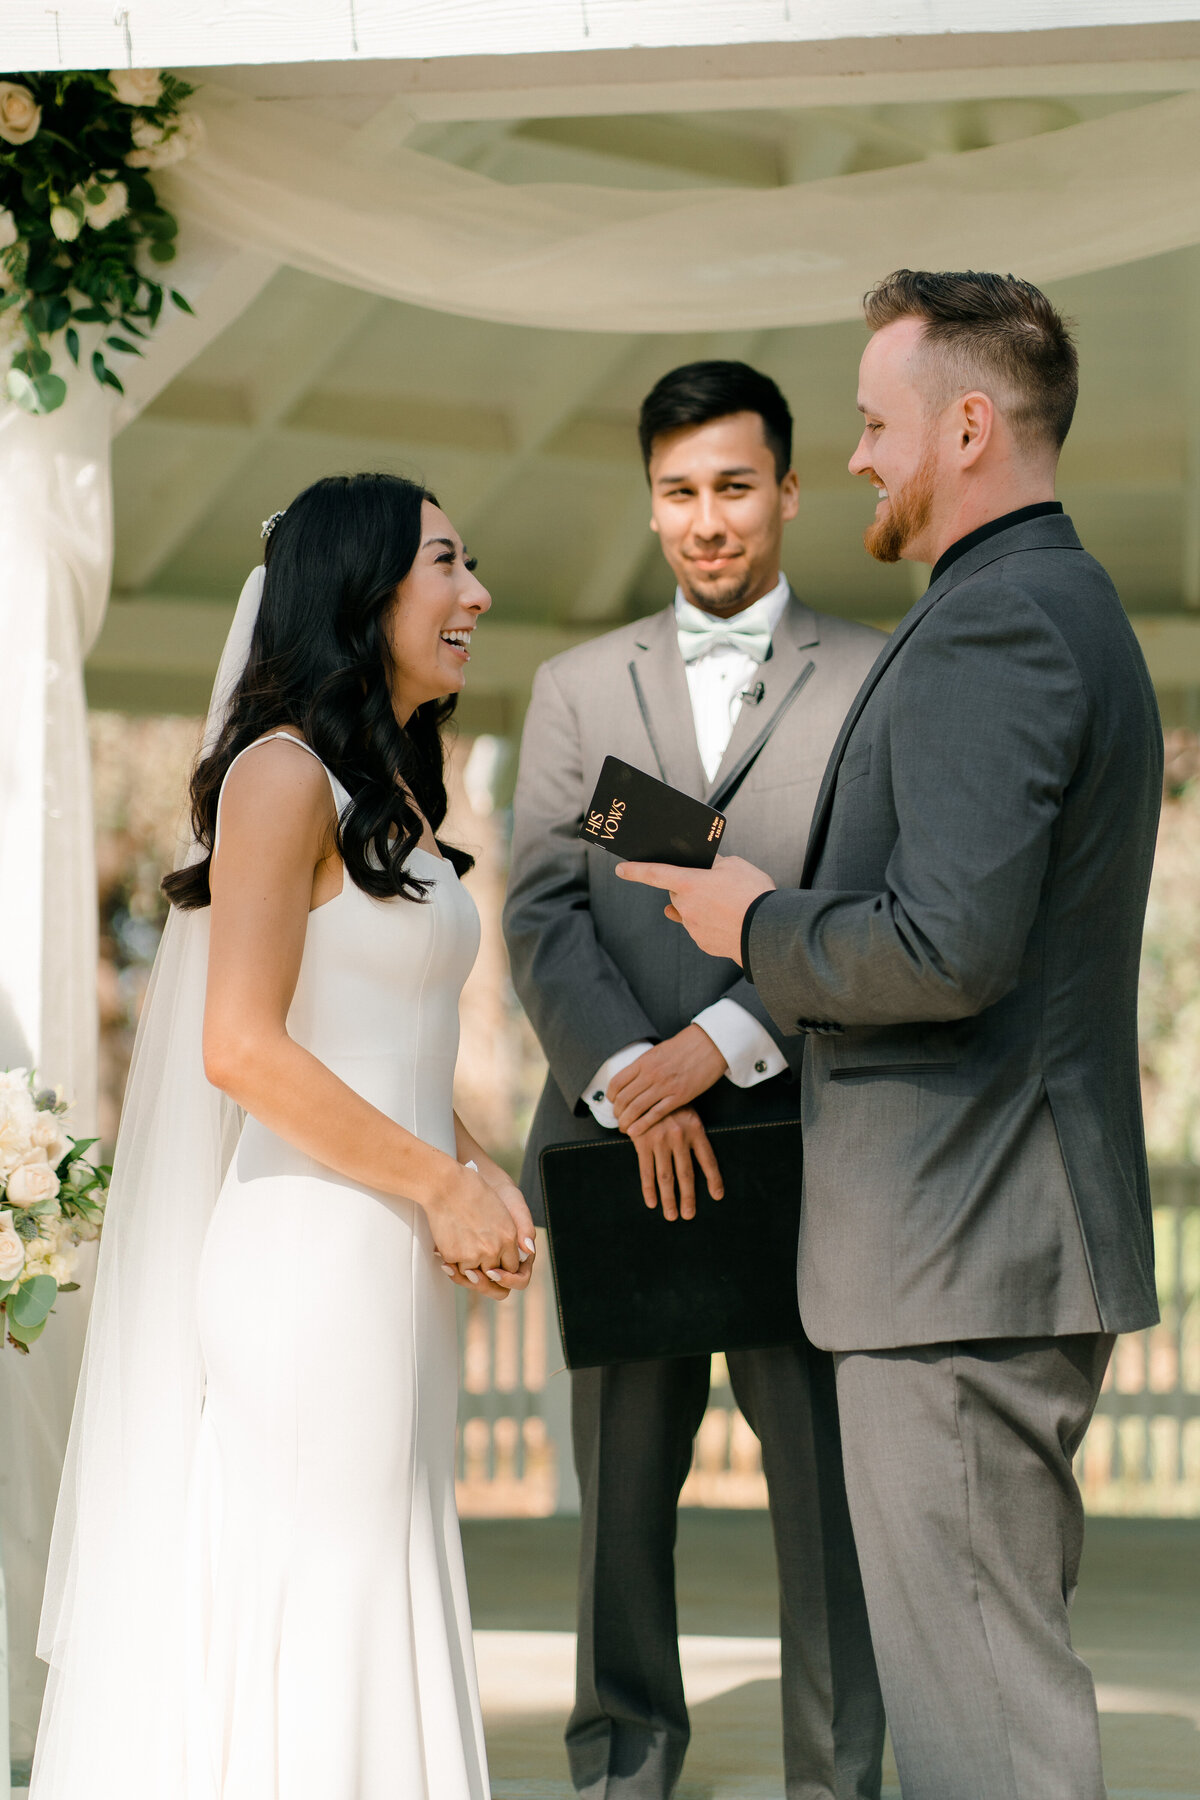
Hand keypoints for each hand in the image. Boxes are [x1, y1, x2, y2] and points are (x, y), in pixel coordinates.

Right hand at [435, 1165, 536, 1301]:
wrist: (447, 1186)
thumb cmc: (472, 1192)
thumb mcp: (501, 1211)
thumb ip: (512, 1235)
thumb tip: (526, 1253)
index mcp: (509, 1237)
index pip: (512, 1267)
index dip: (503, 1269)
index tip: (494, 1266)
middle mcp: (494, 1249)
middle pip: (494, 1277)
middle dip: (487, 1277)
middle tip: (477, 1272)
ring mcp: (473, 1254)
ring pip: (473, 1276)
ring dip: (467, 1268)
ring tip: (461, 1254)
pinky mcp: (454, 1256)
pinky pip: (455, 1270)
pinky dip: (451, 1264)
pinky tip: (447, 1252)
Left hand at [610, 1024, 726, 1135]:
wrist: (709, 1044)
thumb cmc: (686, 1046)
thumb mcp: (658, 1051)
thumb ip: (645, 1064)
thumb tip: (632, 1077)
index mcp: (644, 1061)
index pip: (617, 1082)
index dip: (610, 1096)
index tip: (612, 1102)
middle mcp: (651, 1074)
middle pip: (624, 1098)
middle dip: (617, 1112)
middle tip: (617, 1118)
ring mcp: (665, 1086)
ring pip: (636, 1108)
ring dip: (626, 1121)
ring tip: (624, 1127)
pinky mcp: (679, 1096)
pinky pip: (655, 1114)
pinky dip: (642, 1125)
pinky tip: (634, 1132)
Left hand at [615, 854, 775, 961]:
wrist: (767, 932)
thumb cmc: (753, 895)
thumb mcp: (736, 866)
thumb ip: (715, 864)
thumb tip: (708, 867)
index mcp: (689, 883)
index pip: (654, 874)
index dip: (635, 870)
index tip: (621, 869)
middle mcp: (685, 907)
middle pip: (678, 893)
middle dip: (690, 887)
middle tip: (716, 886)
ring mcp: (693, 927)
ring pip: (689, 912)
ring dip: (702, 906)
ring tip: (729, 905)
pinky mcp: (703, 943)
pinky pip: (701, 928)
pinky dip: (711, 923)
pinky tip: (730, 920)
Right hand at [632, 1106, 723, 1220]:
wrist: (646, 1085)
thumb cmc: (671, 1101)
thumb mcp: (689, 1111)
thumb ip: (693, 1133)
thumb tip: (700, 1158)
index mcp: (695, 1129)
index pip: (707, 1159)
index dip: (713, 1179)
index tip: (717, 1195)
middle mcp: (679, 1137)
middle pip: (686, 1174)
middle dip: (687, 1197)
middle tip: (688, 1215)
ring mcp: (660, 1140)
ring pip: (666, 1176)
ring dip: (669, 1198)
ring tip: (672, 1215)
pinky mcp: (642, 1142)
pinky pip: (646, 1170)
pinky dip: (648, 1188)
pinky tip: (652, 1202)